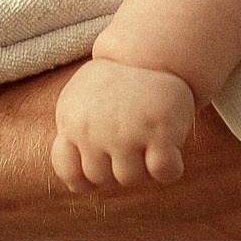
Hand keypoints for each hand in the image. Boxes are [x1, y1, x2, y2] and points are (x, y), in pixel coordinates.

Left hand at [52, 58, 196, 189]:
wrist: (153, 54)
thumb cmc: (118, 87)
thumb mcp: (82, 105)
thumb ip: (74, 141)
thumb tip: (75, 187)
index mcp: (71, 120)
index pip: (70, 173)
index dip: (88, 176)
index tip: (104, 157)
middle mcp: (93, 127)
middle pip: (102, 179)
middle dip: (118, 166)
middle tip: (132, 139)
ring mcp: (125, 130)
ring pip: (131, 179)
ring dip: (144, 167)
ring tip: (149, 138)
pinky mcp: (159, 130)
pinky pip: (164, 173)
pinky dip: (170, 168)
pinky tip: (170, 147)